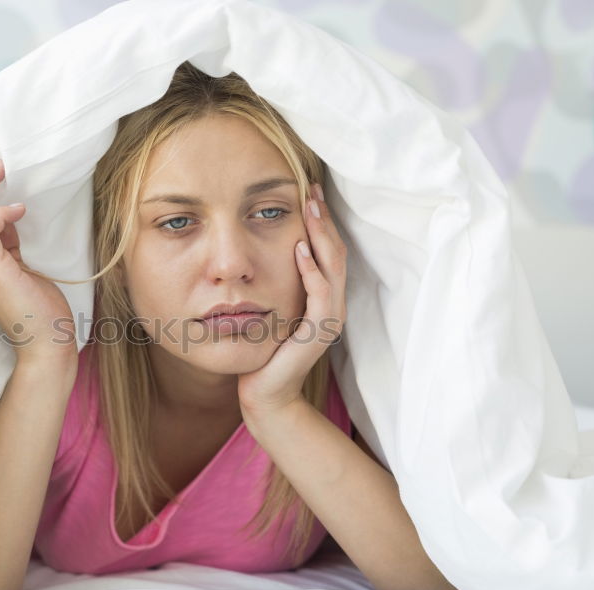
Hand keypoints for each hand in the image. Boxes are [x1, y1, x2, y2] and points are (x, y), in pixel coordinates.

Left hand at [237, 182, 346, 419]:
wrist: (265, 394)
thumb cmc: (262, 352)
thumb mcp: (267, 309)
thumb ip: (272, 283)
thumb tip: (257, 251)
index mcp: (322, 297)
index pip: (328, 251)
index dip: (321, 222)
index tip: (308, 191)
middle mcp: (331, 304)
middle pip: (336, 252)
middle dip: (324, 219)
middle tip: (312, 189)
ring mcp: (328, 318)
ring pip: (333, 267)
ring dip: (322, 236)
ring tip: (310, 209)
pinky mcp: (318, 333)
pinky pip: (320, 295)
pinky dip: (312, 271)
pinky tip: (299, 250)